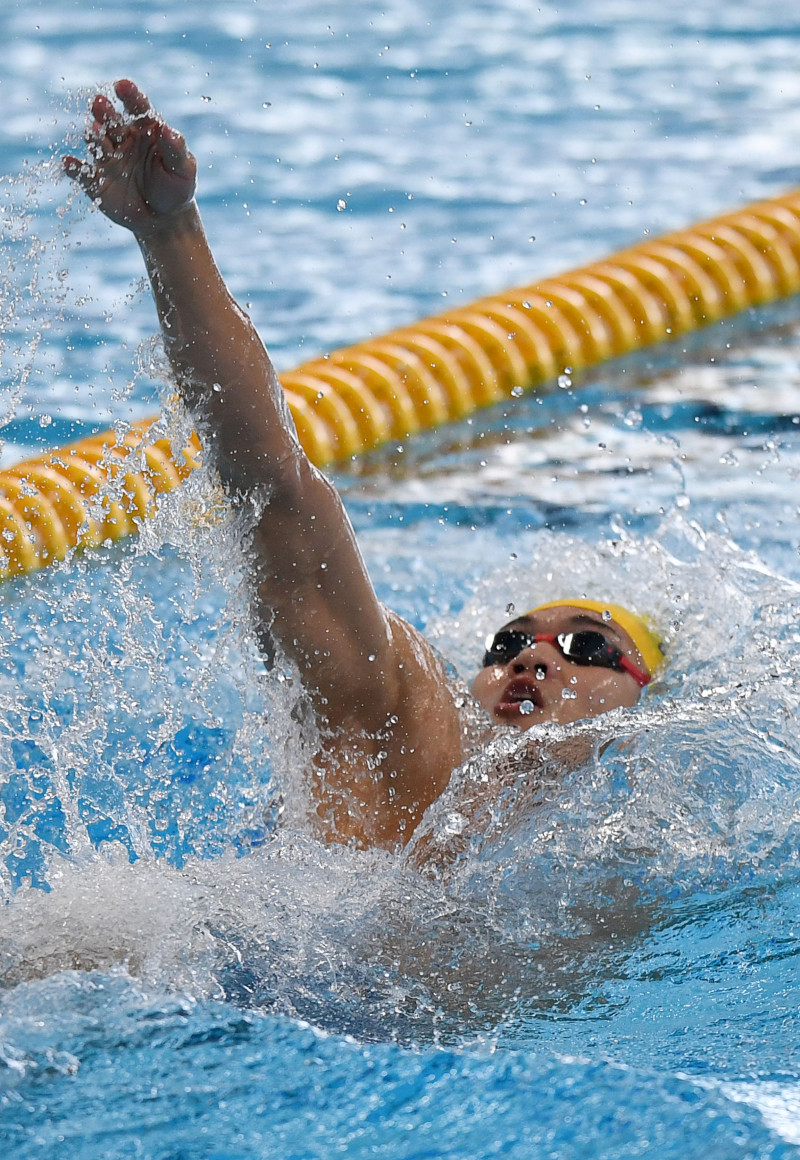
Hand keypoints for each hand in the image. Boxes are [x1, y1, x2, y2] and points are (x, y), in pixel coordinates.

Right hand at [64, 80, 196, 233]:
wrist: (164, 219)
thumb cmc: (176, 187)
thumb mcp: (183, 169)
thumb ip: (175, 149)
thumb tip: (167, 129)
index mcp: (145, 130)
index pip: (138, 108)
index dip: (130, 96)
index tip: (123, 85)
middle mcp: (123, 140)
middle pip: (112, 122)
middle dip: (105, 112)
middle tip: (100, 103)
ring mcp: (108, 159)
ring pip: (96, 143)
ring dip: (93, 136)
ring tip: (94, 130)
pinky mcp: (97, 183)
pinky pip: (84, 175)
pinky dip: (75, 169)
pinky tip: (69, 163)